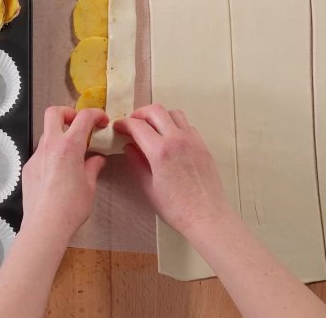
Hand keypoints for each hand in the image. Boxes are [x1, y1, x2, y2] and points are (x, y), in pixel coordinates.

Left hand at [21, 106, 108, 241]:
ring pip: (46, 134)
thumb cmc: (71, 207)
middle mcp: (50, 146)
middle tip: (79, 125)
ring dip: (59, 136)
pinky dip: (51, 155)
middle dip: (68, 113)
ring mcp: (36, 156)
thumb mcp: (90, 186)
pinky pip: (40, 154)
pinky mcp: (28, 169)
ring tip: (71, 154)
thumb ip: (93, 167)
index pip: (84, 117)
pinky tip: (58, 173)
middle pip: (54, 113)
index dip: (96, 114)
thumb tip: (97, 159)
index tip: (102, 121)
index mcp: (70, 146)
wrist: (45, 225)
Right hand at [114, 104, 232, 236]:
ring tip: (151, 128)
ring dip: (159, 116)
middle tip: (132, 123)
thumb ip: (136, 163)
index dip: (124, 124)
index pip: (137, 126)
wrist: (206, 216)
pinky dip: (175, 125)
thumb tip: (129, 147)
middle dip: (140, 113)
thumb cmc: (177, 208)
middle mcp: (177, 140)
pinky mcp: (202, 146)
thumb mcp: (148, 187)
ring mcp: (193, 141)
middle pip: (156, 110)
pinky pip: (187, 125)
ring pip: (174, 113)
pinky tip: (169, 139)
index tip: (118, 127)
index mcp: (160, 151)